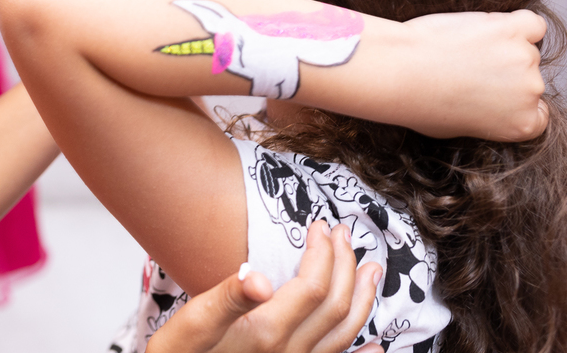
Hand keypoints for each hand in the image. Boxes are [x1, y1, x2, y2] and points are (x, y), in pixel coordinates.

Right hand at [146, 221, 380, 352]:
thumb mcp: (190, 325)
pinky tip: (376, 347)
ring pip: (343, 333)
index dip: (321, 252)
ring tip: (373, 270)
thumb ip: (226, 300)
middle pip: (334, 305)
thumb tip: (256, 276)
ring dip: (363, 298)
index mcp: (265, 332)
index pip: (312, 286)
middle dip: (345, 264)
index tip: (319, 225)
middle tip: (343, 233)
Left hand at [393, 9, 548, 140]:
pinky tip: (491, 29)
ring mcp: (524, 59)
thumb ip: (488, 118)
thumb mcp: (458, 127)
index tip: (493, 93)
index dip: (514, 100)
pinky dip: (517, 23)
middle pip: (529, 77)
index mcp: (522, 125)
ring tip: (463, 50)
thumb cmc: (418, 102)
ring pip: (525, 48)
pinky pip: (531, 23)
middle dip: (503, 72)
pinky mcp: (511, 30)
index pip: (538, 112)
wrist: (401, 74)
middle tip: (466, 68)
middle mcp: (531, 93)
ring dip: (502, 46)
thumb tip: (489, 105)